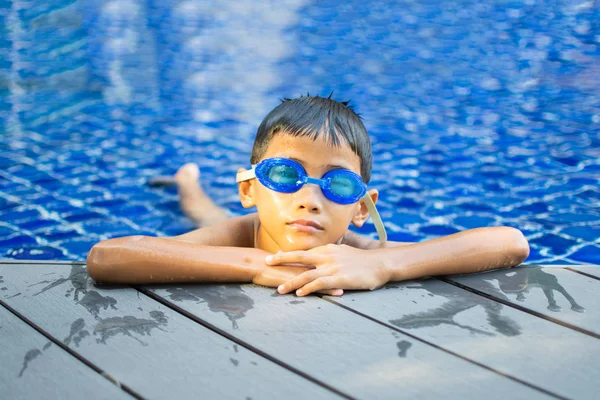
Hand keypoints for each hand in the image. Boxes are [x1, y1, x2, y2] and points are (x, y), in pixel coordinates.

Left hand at [265, 244, 389, 296]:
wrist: (382, 263)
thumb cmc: (365, 261)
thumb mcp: (346, 253)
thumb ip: (333, 255)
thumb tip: (325, 257)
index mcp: (329, 249)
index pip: (305, 252)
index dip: (289, 255)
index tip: (275, 256)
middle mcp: (327, 256)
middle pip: (299, 257)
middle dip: (281, 260)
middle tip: (266, 262)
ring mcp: (333, 267)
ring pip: (306, 274)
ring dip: (291, 282)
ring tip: (279, 290)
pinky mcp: (339, 278)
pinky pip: (319, 284)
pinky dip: (307, 289)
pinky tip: (299, 294)